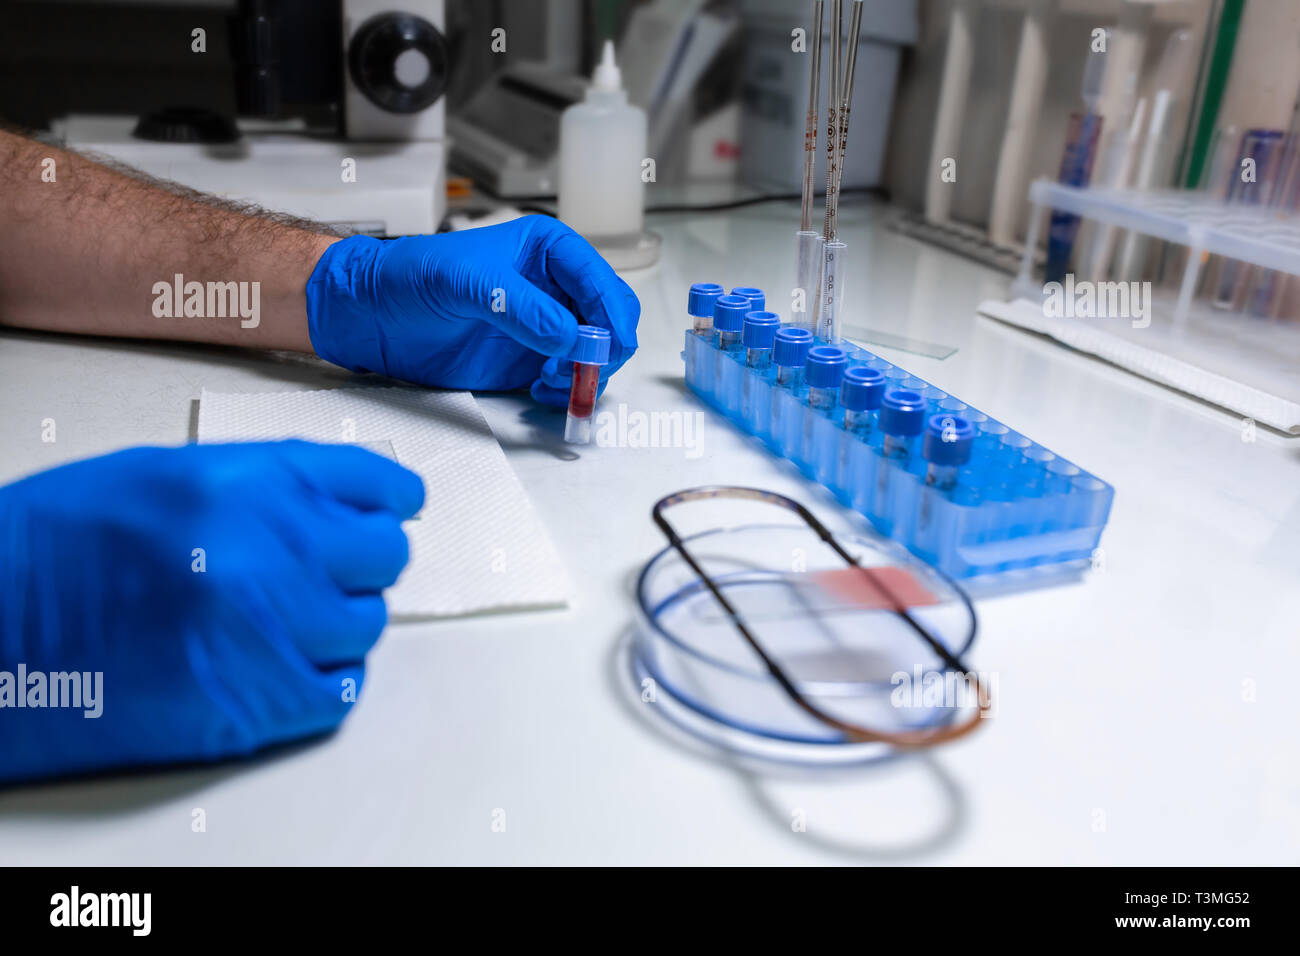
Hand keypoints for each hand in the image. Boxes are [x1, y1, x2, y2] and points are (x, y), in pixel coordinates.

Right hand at [0, 441, 422, 783]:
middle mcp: (273, 549)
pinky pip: (340, 688)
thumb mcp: (166, 478)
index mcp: (249, 482)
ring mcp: (270, 629)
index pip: (374, 482)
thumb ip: (264, 486)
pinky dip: (322, 677)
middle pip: (384, 554)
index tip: (395, 507)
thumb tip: (337, 501)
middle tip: (325, 568)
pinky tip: (280, 662)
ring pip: (366, 623)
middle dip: (360, 559)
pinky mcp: (256, 702)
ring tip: (278, 618)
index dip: (389, 497)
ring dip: (336, 621)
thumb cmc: (56, 549)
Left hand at [305, 216, 639, 405]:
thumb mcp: (466, 281)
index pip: (601, 282)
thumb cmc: (412, 279)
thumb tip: (570, 337)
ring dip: (586, 373)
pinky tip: (540, 390)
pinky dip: (567, 390)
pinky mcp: (531, 360)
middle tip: (581, 371)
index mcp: (549, 251)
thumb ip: (520, 306)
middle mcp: (555, 288)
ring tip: (550, 381)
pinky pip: (569, 379)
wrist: (373, 316)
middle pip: (612, 321)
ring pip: (597, 354)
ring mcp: (547, 326)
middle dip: (605, 349)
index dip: (612, 316)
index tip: (605, 347)